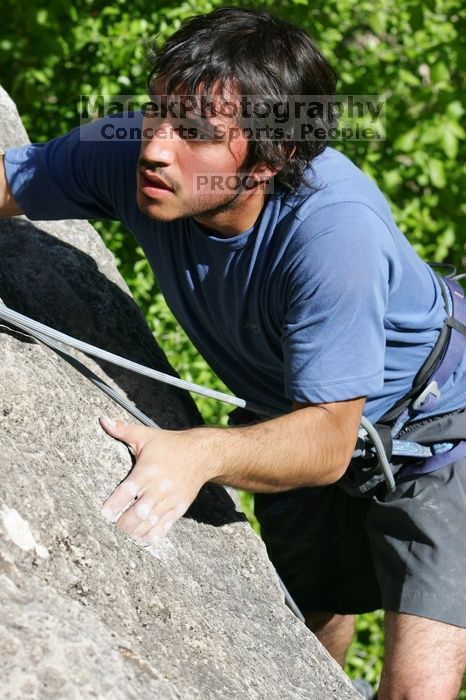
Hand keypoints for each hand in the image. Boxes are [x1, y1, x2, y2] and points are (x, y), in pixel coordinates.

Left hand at [99, 416, 209, 545]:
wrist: (202, 455)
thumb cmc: (170, 444)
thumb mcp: (146, 435)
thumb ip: (123, 430)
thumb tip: (102, 419)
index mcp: (147, 470)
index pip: (128, 491)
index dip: (115, 505)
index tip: (104, 514)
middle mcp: (158, 487)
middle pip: (138, 512)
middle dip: (122, 523)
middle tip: (109, 528)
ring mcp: (170, 500)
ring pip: (150, 523)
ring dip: (134, 532)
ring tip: (121, 536)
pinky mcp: (178, 508)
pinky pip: (164, 527)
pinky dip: (151, 537)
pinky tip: (139, 540)